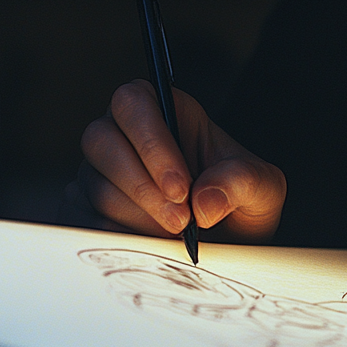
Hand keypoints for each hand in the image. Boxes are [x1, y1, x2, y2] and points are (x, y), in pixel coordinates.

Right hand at [61, 80, 285, 242]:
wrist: (227, 247)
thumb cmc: (241, 204)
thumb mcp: (263, 188)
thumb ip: (243, 181)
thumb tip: (205, 201)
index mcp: (169, 112)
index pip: (135, 100)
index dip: (151, 140)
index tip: (181, 186)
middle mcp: (125, 136)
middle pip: (101, 140)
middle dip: (142, 186)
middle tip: (181, 221)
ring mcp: (99, 173)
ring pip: (94, 187)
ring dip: (136, 218)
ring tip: (176, 236)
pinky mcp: (83, 210)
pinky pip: (82, 222)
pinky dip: (118, 239)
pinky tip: (153, 246)